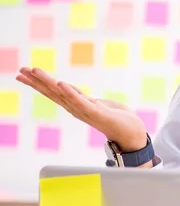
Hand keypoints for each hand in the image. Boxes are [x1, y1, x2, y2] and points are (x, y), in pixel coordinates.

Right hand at [16, 67, 147, 151]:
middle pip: (54, 93)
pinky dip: (71, 93)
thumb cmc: (116, 119)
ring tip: (35, 71)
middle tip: (21, 71)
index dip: (38, 83)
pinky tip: (61, 84)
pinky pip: (82, 102)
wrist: (133, 134)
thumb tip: (72, 92)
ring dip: (49, 83)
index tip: (22, 74)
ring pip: (64, 95)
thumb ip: (83, 99)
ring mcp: (86, 112)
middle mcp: (78, 109)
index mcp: (77, 105)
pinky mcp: (98, 113)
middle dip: (37, 82)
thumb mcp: (97, 104)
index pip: (54, 92)